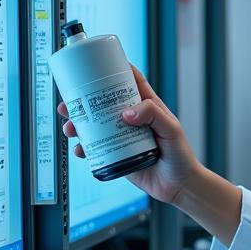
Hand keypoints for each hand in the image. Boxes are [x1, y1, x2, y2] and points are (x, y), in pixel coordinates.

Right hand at [58, 63, 201, 205]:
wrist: (178, 186)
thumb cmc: (181, 156)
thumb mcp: (171, 129)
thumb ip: (153, 115)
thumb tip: (127, 112)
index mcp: (148, 107)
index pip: (130, 82)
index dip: (114, 71)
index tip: (96, 63)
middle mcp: (133, 120)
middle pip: (104, 104)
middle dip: (84, 101)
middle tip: (69, 103)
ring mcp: (123, 137)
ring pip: (96, 126)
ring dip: (79, 125)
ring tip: (71, 128)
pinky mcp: (117, 155)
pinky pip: (96, 149)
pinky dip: (85, 148)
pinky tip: (80, 150)